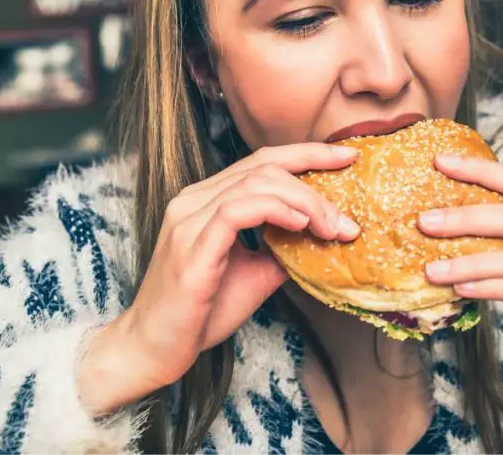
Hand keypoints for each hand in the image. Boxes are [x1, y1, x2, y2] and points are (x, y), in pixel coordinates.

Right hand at [78, 143, 359, 415]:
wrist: (153, 349)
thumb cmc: (201, 312)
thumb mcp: (256, 274)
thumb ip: (284, 249)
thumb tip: (325, 237)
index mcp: (207, 199)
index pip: (262, 160)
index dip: (308, 153)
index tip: (349, 156)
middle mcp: (194, 199)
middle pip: (265, 165)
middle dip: (315, 179)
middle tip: (347, 218)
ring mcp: (189, 219)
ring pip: (256, 183)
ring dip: (305, 201)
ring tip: (332, 227)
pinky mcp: (191, 246)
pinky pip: (238, 210)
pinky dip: (276, 210)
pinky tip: (301, 225)